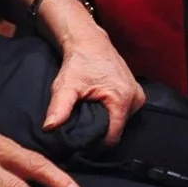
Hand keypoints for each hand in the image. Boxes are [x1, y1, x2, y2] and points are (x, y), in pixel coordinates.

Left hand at [41, 18, 145, 147]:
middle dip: (101, 133)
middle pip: (118, 130)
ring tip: (91, 117)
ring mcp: (138, 95)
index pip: (113, 137)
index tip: (81, 143)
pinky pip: (125, 113)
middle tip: (83, 127)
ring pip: (122, 122)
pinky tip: (100, 109)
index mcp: (122, 99)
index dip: (96, 144)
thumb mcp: (66, 85)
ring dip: (108, 123)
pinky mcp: (137, 92)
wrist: (91, 42)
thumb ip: (59, 108)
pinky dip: (113, 114)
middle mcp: (135, 98)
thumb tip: (49, 128)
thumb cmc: (78, 63)